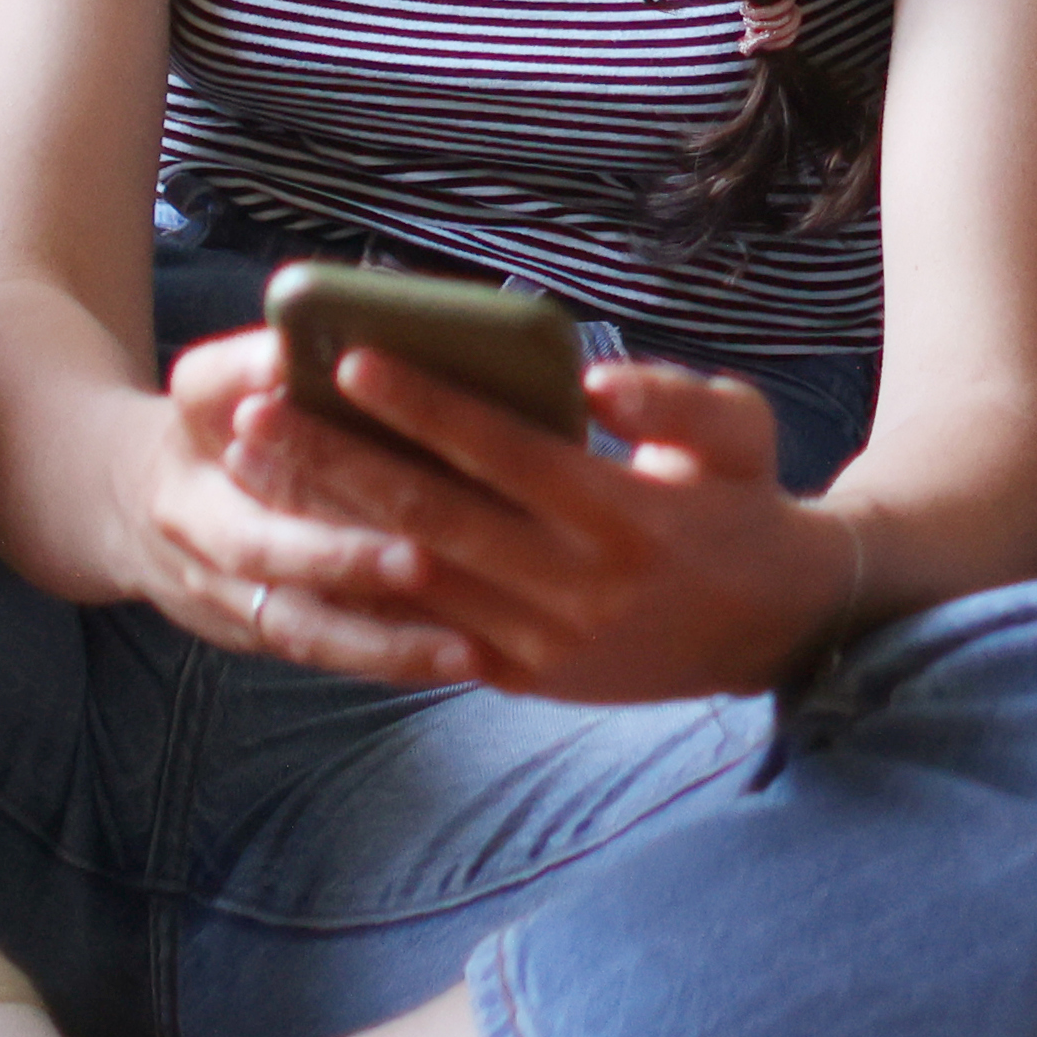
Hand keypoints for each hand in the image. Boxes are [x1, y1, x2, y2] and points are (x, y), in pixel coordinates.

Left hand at [131, 327, 852, 705]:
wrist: (780, 629)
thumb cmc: (747, 503)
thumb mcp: (741, 430)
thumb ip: (670, 396)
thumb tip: (591, 379)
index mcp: (618, 511)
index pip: (498, 450)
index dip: (421, 406)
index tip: (350, 360)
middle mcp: (572, 582)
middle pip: (429, 515)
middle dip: (334, 461)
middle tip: (256, 414)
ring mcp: (543, 640)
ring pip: (411, 577)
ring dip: (326, 524)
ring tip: (257, 473)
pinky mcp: (525, 676)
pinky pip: (426, 635)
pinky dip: (362, 593)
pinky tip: (300, 550)